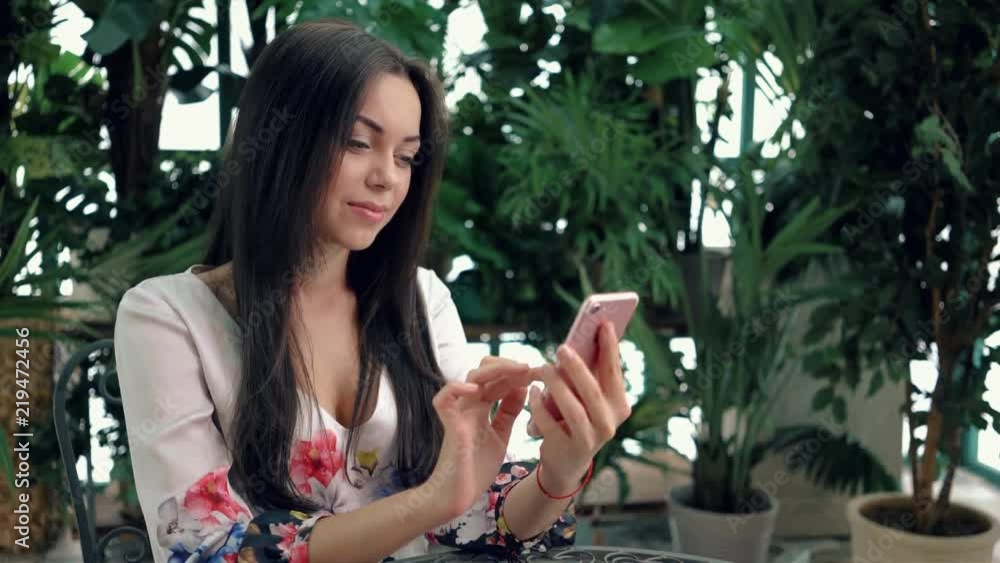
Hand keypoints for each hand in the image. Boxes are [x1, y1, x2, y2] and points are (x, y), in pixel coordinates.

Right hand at [426, 357, 536, 519]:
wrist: (459, 496)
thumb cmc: (476, 469)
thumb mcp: (501, 436)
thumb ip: (508, 413)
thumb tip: (523, 387)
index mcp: (481, 408)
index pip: (499, 380)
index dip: (518, 373)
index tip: (541, 372)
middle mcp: (469, 405)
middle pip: (485, 371)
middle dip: (510, 366)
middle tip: (533, 368)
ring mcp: (458, 413)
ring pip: (471, 377)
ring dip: (497, 369)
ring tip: (520, 370)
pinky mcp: (449, 425)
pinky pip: (443, 399)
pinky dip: (456, 388)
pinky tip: (478, 389)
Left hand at [526, 322, 631, 493]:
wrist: (566, 462)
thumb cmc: (576, 418)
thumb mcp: (587, 399)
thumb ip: (590, 373)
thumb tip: (586, 334)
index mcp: (618, 406)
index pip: (614, 373)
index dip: (610, 348)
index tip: (603, 323)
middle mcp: (609, 423)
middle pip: (593, 391)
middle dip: (578, 367)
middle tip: (562, 347)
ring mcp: (590, 439)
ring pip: (573, 408)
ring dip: (556, 385)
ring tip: (543, 367)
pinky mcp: (568, 449)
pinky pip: (550, 423)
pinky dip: (539, 406)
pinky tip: (530, 391)